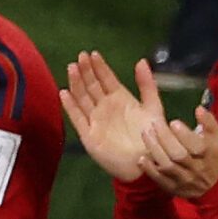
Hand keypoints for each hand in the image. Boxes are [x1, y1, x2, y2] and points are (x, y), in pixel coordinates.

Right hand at [61, 51, 170, 183]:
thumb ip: (147, 85)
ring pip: (83, 98)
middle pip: (92, 86)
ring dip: (76, 84)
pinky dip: (70, 107)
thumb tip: (141, 61)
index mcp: (120, 100)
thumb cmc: (153, 137)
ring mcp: (96, 120)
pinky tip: (64, 93)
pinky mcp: (90, 135)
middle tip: (80, 57)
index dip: (99, 67)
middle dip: (86, 71)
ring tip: (72, 68)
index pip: (106, 79)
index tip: (93, 54)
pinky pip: (78, 119)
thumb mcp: (153, 108)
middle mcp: (106, 108)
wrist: (148, 164)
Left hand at [138, 103, 217, 199]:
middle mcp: (197, 169)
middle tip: (154, 124)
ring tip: (146, 133)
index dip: (185, 135)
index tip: (173, 122)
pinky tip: (142, 158)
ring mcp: (185, 180)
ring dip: (155, 150)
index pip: (198, 147)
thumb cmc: (211, 154)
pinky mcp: (173, 187)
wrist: (213, 184)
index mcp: (209, 155)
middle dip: (165, 138)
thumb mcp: (216, 137)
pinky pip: (160, 180)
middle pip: (179, 155)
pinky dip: (149, 169)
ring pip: (168, 166)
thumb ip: (209, 122)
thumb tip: (199, 109)